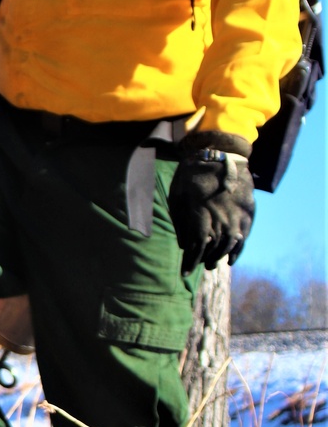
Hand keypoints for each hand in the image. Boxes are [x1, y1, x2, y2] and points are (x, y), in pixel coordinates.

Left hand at [168, 131, 254, 271]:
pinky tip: (231, 259)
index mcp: (200, 216)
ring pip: (229, 246)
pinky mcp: (247, 212)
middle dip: (204, 261)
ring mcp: (236, 216)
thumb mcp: (178, 197)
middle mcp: (220, 220)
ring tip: (212, 264)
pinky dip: (237, 250)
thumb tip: (185, 246)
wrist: (218, 154)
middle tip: (197, 267)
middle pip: (212, 250)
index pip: (195, 249)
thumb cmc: (191, 175)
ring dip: (219, 258)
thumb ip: (181, 224)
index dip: (190, 263)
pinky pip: (244, 237)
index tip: (184, 272)